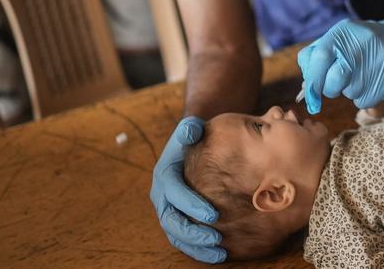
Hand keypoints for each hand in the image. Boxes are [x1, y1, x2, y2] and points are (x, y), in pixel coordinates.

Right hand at [150, 117, 224, 262]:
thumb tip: (191, 130)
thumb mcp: (192, 129)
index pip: (174, 193)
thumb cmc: (197, 138)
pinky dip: (199, 250)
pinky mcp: (179, 220)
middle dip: (192, 231)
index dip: (191, 204)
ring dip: (196, 246)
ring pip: (177, 235)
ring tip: (220, 253)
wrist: (194, 147)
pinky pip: (185, 240)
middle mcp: (162, 197)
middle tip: (216, 237)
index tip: (214, 214)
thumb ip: (190, 128)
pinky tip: (220, 256)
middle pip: (172, 220)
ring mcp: (169, 211)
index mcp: (165, 176)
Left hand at [298, 16, 383, 111]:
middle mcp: (362, 46)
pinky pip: (364, 101)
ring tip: (362, 74)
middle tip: (337, 82)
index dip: (312, 79)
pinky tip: (372, 81)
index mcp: (344, 32)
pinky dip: (364, 96)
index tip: (309, 95)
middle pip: (333, 81)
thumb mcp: (338, 39)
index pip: (321, 57)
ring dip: (350, 90)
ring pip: (350, 93)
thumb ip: (316, 58)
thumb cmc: (359, 44)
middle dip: (329, 88)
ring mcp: (378, 64)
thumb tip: (306, 89)